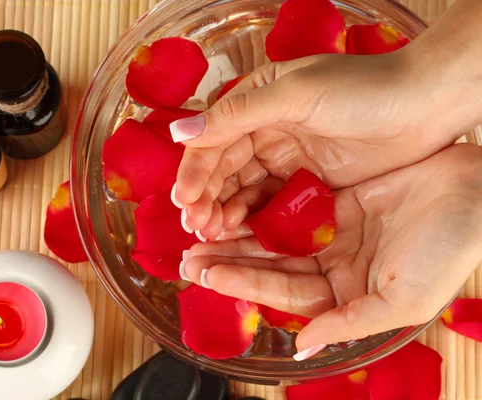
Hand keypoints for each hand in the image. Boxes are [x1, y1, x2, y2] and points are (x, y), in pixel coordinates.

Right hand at [171, 49, 481, 239]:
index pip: (213, 141)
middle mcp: (265, 131)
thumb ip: (238, 114)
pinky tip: (241, 236)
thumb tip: (178, 132)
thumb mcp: (295, 95)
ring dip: (224, 212)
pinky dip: (253, 220)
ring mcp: (286, 160)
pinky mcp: (307, 185)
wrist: (423, 106)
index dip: (195, 171)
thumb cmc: (360, 89)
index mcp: (256, 103)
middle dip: (206, 197)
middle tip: (196, 227)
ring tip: (211, 236)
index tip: (183, 200)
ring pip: (243, 191)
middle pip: (223, 170)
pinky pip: (271, 205)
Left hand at [180, 144, 481, 355]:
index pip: (283, 292)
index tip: (206, 273)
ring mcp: (332, 233)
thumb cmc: (447, 249)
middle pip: (271, 265)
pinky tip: (233, 200)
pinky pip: (290, 203)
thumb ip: (348, 323)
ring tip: (200, 231)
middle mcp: (334, 266)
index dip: (244, 283)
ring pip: (274, 235)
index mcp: (346, 294)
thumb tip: (303, 348)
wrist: (474, 191)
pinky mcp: (334, 201)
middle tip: (189, 256)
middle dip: (231, 260)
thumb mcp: (402, 299)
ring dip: (238, 234)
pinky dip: (262, 204)